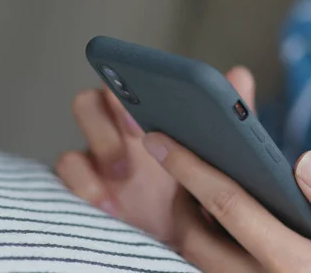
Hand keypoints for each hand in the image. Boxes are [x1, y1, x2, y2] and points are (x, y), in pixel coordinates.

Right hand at [55, 66, 255, 243]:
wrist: (189, 235)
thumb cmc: (200, 186)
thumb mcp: (218, 153)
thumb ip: (226, 116)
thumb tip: (240, 74)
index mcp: (146, 117)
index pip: (124, 84)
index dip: (128, 84)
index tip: (149, 99)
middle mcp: (116, 134)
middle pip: (90, 102)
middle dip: (110, 114)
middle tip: (139, 130)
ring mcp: (97, 163)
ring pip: (76, 138)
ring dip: (99, 148)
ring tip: (126, 175)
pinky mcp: (87, 189)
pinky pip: (70, 175)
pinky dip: (86, 185)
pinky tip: (113, 204)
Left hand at [142, 138, 310, 272]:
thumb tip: (306, 162)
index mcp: (296, 266)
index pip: (230, 208)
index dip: (192, 169)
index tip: (162, 138)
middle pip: (197, 239)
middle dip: (178, 193)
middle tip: (175, 152)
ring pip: (204, 260)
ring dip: (190, 218)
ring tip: (195, 177)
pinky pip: (222, 269)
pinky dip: (212, 236)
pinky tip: (227, 212)